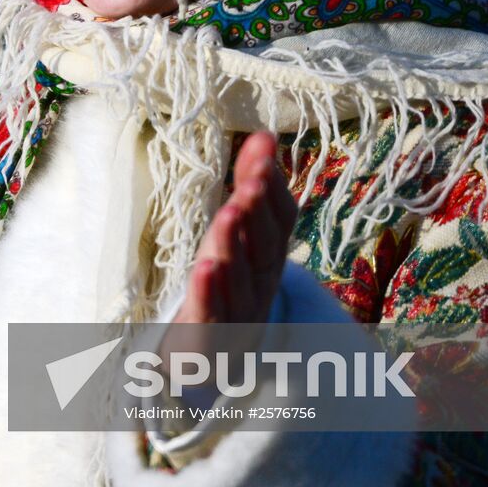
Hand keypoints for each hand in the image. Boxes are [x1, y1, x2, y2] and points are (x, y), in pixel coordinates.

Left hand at [174, 131, 297, 324]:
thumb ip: (250, 183)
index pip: (282, 220)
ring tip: (228, 213)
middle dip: (258, 213)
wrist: (211, 351)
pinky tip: (204, 269)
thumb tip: (265, 134)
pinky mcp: (211, 336)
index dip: (274, 189)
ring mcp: (241, 311)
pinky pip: (213, 314)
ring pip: (240, 278)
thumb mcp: (239, 229)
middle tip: (250, 184)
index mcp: (270, 253)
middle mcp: (262, 282)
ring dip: (234, 245)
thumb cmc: (227, 279)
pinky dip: (210, 292)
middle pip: (265, 247)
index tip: (263, 156)